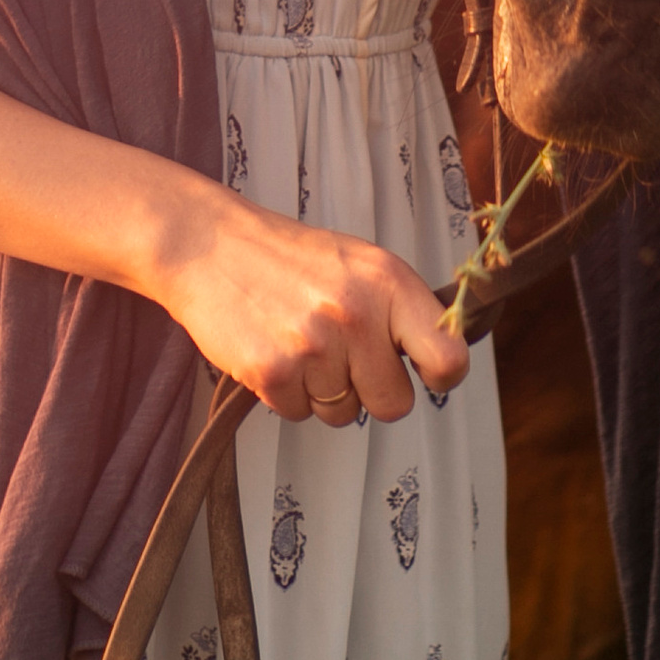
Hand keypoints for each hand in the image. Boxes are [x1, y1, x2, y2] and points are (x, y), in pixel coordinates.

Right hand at [159, 190, 470, 426]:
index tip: (424, 373)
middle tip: (340, 353)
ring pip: (343, 414)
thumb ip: (400, 309)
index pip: (448, 358)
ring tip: (299, 342)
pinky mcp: (272, 372)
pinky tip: (274, 350)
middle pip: (394, 403)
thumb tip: (441, 361)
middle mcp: (357, 313)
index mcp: (388, 282)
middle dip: (370, 389)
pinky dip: (286, 393)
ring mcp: (313, 345)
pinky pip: (299, 415)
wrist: (210, 245)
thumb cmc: (290, 259)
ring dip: (322, 391)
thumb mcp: (360, 264)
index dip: (440, 376)